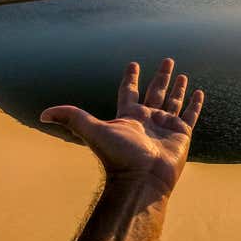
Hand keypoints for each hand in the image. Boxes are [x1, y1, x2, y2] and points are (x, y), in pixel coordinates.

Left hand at [40, 58, 203, 195]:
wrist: (142, 179)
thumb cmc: (119, 157)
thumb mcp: (93, 131)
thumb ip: (71, 118)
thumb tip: (42, 114)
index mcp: (129, 117)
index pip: (129, 92)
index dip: (130, 78)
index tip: (133, 64)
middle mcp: (147, 119)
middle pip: (154, 92)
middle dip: (160, 76)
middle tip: (167, 60)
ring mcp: (165, 126)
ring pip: (173, 101)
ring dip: (177, 88)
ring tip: (182, 74)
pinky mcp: (181, 134)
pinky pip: (190, 115)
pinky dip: (194, 104)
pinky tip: (198, 92)